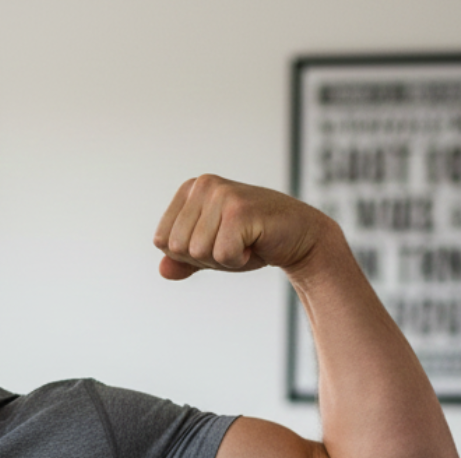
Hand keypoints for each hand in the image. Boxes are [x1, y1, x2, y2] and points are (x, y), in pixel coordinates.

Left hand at [154, 175, 331, 280]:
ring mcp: (221, 194)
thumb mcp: (210, 252)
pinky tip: (254, 244)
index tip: (216, 241)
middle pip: (177, 248)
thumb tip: (162, 270)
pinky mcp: (240, 210)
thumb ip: (183, 261)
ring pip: (197, 253)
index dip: (188, 255)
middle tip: (233, 243)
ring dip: (223, 259)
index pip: (162, 241)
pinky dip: (238, 260)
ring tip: (244, 242)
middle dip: (204, 258)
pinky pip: (222, 255)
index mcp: (189, 190)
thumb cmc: (252, 242)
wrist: (298, 237)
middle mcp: (203, 185)